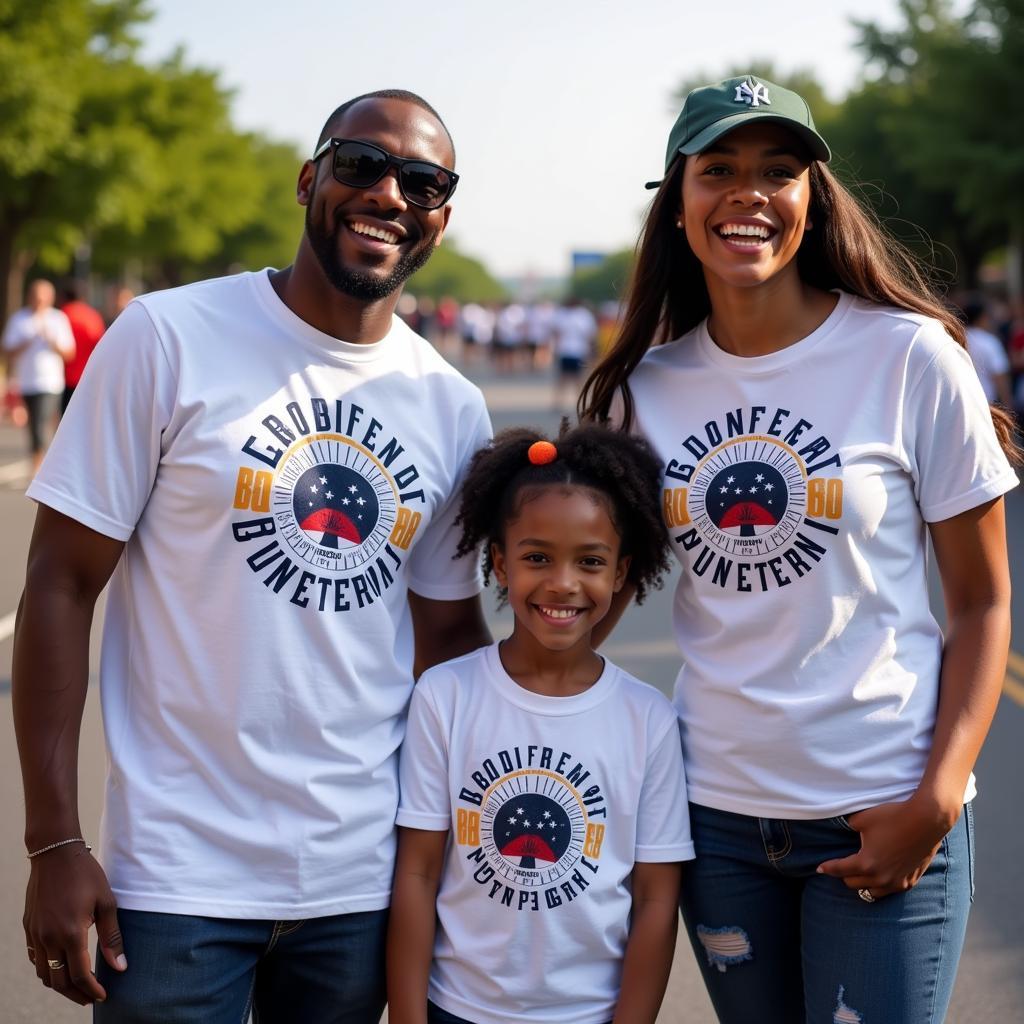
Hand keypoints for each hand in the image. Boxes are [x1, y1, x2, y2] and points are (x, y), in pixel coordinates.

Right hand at [23, 843, 125, 1004]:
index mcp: (70, 933)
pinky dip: (46, 969)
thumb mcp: (107, 902)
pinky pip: (34, 959)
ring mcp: (35, 935)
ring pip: (43, 973)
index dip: (92, 990)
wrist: (55, 854)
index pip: (79, 975)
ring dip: (60, 984)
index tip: (103, 995)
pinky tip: (60, 966)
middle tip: (91, 997)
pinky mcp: (29, 929)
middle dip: (75, 994)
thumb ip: (112, 937)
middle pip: (58, 981)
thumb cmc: (86, 875)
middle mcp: (48, 939)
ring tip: (77, 986)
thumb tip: (120, 967)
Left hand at [816, 796, 959, 899]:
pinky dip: (881, 885)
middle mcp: (881, 878)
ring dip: (863, 884)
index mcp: (866, 863)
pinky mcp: (911, 881)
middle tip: (841, 866)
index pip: (839, 870)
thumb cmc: (892, 816)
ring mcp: (897, 882)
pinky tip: (879, 876)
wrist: (927, 820)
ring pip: (872, 892)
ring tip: (859, 873)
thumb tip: (843, 829)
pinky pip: (890, 890)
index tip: (819, 868)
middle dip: (844, 875)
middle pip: (853, 884)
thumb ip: (848, 827)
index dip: (827, 868)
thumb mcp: (861, 819)